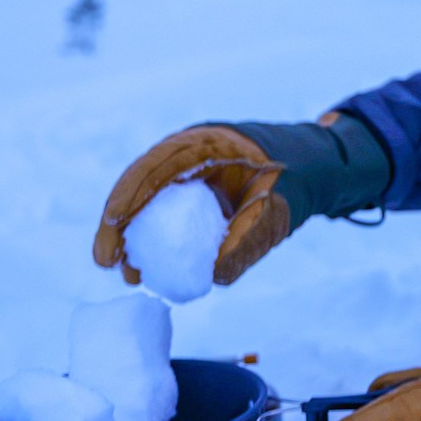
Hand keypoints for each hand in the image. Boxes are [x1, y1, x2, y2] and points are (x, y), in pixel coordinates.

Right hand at [92, 114, 391, 286]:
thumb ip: (250, 235)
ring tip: (131, 276)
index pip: (153, 165)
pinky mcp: (195, 201)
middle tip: (108, 263)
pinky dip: (158, 245)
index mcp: (205, 143)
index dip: (126, 195)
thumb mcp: (278, 204)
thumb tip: (215, 276)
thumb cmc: (295, 177)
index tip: (112, 225)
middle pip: (141, 187)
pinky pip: (169, 221)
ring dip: (136, 240)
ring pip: (150, 206)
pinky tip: (153, 273)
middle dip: (119, 225)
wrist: (312, 170)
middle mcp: (189, 158)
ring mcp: (189, 178)